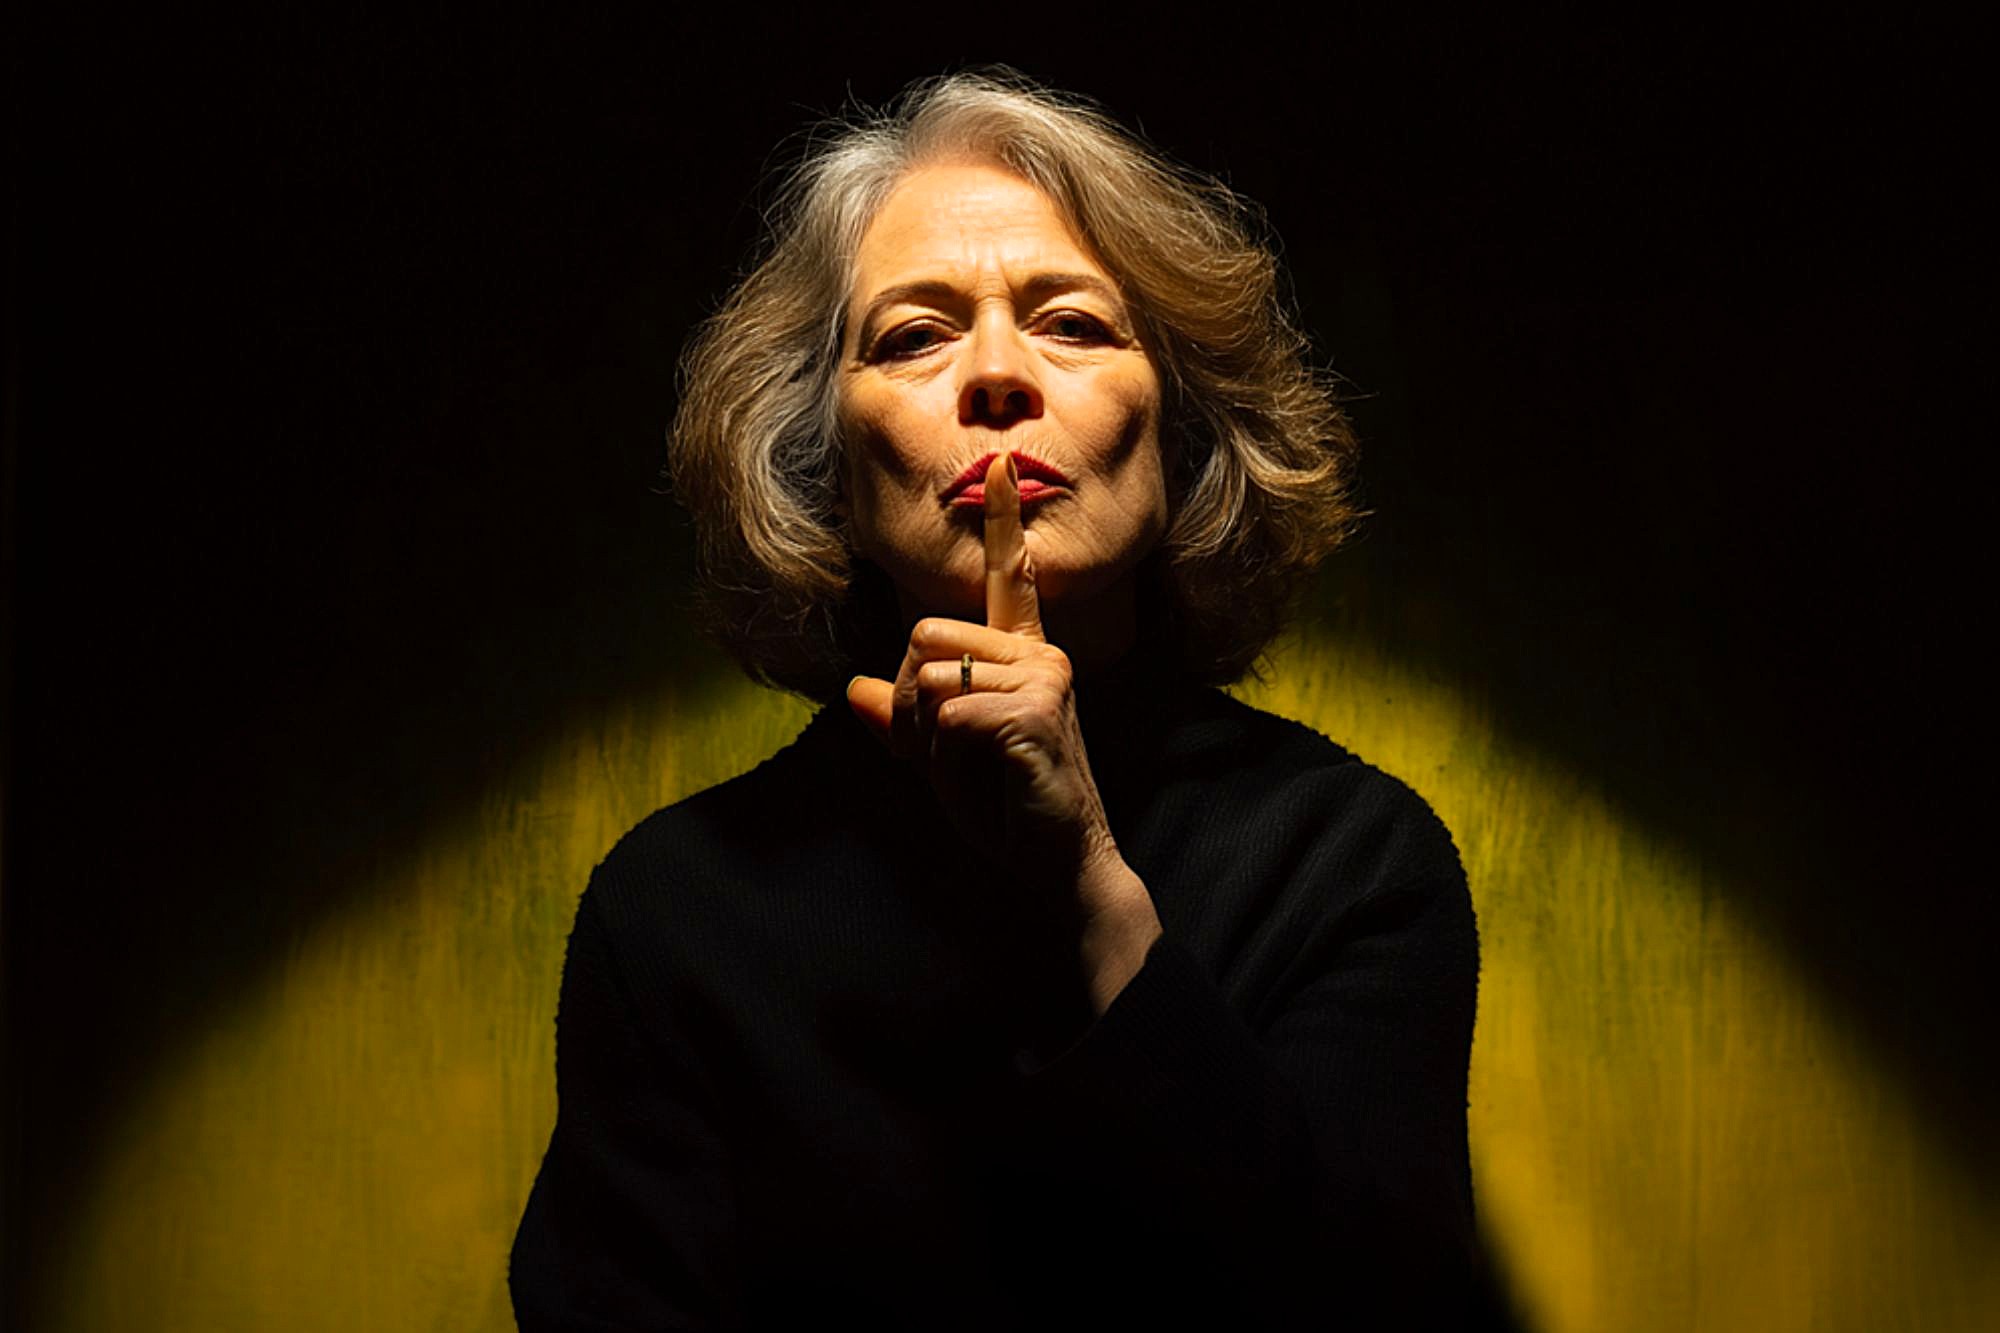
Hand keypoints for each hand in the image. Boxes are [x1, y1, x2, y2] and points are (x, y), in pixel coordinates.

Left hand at [846, 453, 1158, 960]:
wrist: (1057, 862)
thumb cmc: (1007, 807)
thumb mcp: (944, 759)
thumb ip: (907, 720)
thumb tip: (856, 692)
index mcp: (1022, 655)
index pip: (1008, 576)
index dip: (1001, 522)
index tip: (998, 466)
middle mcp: (1039, 653)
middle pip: (922, 633)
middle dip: (912, 699)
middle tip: (947, 751)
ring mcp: (1043, 677)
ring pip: (929, 675)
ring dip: (927, 735)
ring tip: (970, 767)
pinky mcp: (1036, 710)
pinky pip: (947, 714)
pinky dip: (945, 757)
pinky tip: (986, 777)